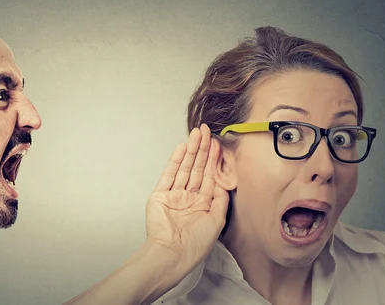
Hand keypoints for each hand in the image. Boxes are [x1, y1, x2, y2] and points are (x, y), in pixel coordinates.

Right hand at [145, 124, 228, 276]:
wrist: (172, 254)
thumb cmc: (195, 244)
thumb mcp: (216, 222)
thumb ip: (221, 200)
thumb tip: (224, 182)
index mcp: (203, 205)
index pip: (210, 177)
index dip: (214, 160)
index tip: (218, 144)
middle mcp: (188, 198)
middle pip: (197, 169)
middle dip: (203, 150)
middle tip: (206, 131)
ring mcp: (174, 196)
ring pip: (184, 168)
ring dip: (191, 151)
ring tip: (196, 134)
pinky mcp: (160, 195)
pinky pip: (169, 175)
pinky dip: (175, 161)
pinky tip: (182, 148)